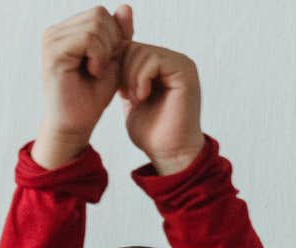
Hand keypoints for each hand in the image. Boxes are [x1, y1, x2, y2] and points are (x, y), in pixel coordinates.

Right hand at [33, 5, 134, 168]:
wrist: (77, 123)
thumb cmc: (92, 95)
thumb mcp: (113, 57)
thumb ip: (119, 32)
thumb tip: (126, 6)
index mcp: (65, 31)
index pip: (100, 13)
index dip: (114, 35)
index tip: (108, 61)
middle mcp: (54, 33)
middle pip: (99, 14)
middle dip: (111, 41)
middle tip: (103, 67)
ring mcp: (50, 41)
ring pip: (95, 24)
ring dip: (106, 51)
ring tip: (96, 71)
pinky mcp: (53, 53)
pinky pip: (88, 38)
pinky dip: (99, 56)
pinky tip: (92, 72)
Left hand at [120, 42, 203, 174]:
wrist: (169, 152)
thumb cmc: (151, 131)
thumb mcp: (131, 98)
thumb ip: (126, 78)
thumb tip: (110, 58)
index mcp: (162, 64)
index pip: (130, 48)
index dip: (116, 67)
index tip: (118, 91)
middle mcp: (174, 60)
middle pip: (134, 46)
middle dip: (122, 72)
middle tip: (126, 96)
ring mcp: (181, 64)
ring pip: (142, 52)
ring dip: (130, 78)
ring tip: (135, 99)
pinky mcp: (185, 72)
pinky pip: (154, 61)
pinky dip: (141, 79)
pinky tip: (142, 98)